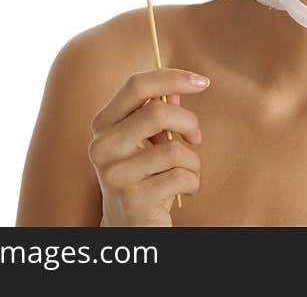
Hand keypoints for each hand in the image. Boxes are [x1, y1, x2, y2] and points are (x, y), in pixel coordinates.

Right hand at [88, 68, 209, 225]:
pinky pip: (181, 177)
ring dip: (193, 161)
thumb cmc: (144, 176)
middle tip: (196, 138)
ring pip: (174, 149)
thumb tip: (180, 88)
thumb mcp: (147, 141)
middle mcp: (102, 146)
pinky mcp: (132, 199)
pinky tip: (184, 191)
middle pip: (158, 113)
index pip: (136, 85)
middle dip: (189, 123)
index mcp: (104, 124)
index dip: (173, 78)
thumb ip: (159, 113)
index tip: (204, 82)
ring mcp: (114, 174)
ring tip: (187, 173)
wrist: (129, 227)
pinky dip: (193, 182)